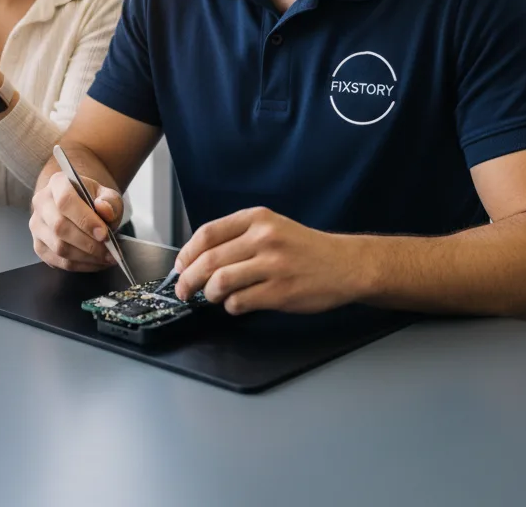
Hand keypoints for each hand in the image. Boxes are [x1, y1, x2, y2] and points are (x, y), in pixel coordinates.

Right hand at [30, 170, 122, 271]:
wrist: (80, 206)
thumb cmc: (93, 200)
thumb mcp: (107, 194)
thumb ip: (110, 201)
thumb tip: (105, 210)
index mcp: (57, 183)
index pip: (66, 201)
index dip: (85, 220)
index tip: (104, 234)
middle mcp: (41, 202)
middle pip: (60, 227)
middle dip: (88, 243)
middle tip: (109, 251)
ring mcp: (37, 225)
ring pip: (58, 248)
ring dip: (86, 257)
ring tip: (106, 258)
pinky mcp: (39, 245)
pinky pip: (58, 261)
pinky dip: (79, 266)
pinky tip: (95, 263)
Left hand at [173, 207, 360, 314]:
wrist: (345, 264)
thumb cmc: (305, 248)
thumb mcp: (273, 227)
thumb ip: (240, 237)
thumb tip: (200, 258)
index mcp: (257, 219)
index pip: (208, 233)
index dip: (187, 253)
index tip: (181, 265)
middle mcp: (263, 238)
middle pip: (209, 260)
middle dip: (188, 279)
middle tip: (183, 289)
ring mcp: (272, 265)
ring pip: (220, 282)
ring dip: (209, 294)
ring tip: (212, 297)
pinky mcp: (280, 291)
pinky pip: (240, 302)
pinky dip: (231, 306)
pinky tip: (236, 304)